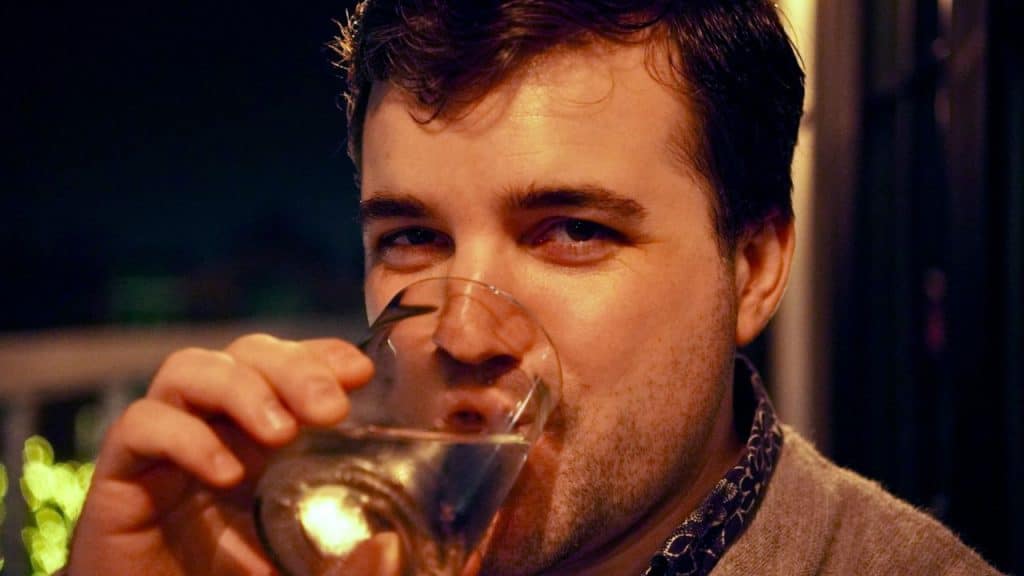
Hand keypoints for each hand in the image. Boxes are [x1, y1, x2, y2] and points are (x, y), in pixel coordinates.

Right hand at [67, 334, 372, 574]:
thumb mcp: (302, 573)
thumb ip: (345, 565)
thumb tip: (388, 546)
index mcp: (259, 439)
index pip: (289, 365)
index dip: (322, 355)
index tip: (360, 373)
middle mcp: (213, 429)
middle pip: (245, 353)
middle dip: (292, 366)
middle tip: (331, 407)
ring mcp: (163, 447)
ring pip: (190, 368)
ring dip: (241, 388)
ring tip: (281, 433)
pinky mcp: (118, 476)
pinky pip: (142, 425)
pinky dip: (186, 438)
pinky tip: (226, 474)